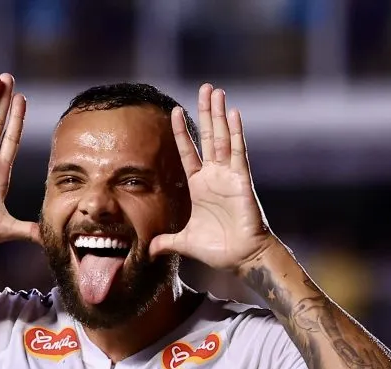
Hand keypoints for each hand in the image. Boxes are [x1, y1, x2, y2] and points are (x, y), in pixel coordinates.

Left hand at [149, 84, 274, 272]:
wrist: (242, 258)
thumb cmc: (219, 249)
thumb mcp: (185, 242)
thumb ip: (166, 242)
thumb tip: (148, 251)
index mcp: (200, 186)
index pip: (188, 152)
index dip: (181, 132)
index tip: (175, 110)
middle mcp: (214, 176)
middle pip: (208, 137)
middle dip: (205, 112)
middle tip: (204, 87)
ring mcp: (229, 175)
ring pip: (222, 137)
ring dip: (218, 114)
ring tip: (216, 91)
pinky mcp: (242, 180)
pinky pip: (238, 152)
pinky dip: (236, 132)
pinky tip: (233, 113)